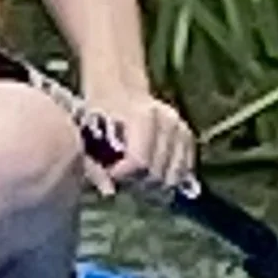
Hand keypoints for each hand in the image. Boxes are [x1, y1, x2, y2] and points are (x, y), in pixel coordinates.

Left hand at [81, 83, 194, 197]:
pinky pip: (186, 166)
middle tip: (124, 178)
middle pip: (158, 171)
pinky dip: (172, 175)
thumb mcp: (89, 131)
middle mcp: (167, 122)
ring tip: (138, 177)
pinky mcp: (187, 135)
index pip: (140, 161)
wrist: (118, 86)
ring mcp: (180, 128)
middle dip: (139, 182)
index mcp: (142, 117)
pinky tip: (155, 174)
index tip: (112, 173)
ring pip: (175, 174)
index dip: (124, 175)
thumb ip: (95, 164)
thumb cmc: (100, 109)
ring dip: (156, 182)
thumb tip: (109, 191)